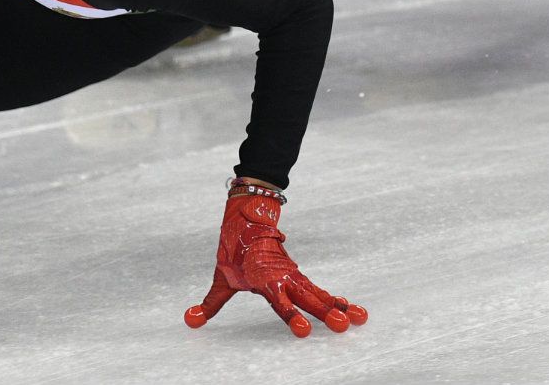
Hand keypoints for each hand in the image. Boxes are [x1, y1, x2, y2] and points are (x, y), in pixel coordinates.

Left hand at [184, 182, 366, 336]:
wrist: (249, 216)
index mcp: (265, 280)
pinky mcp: (298, 274)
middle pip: (308, 298)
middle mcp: (283, 279)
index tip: (303, 331)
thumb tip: (189, 321)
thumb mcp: (220, 277)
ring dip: (338, 306)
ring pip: (319, 293)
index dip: (291, 317)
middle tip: (343, 327)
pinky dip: (335, 298)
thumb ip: (210, 304)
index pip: (280, 303)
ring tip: (358, 319)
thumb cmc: (234, 250)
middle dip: (326, 313)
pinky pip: (319, 289)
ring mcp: (293, 276)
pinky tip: (350, 309)